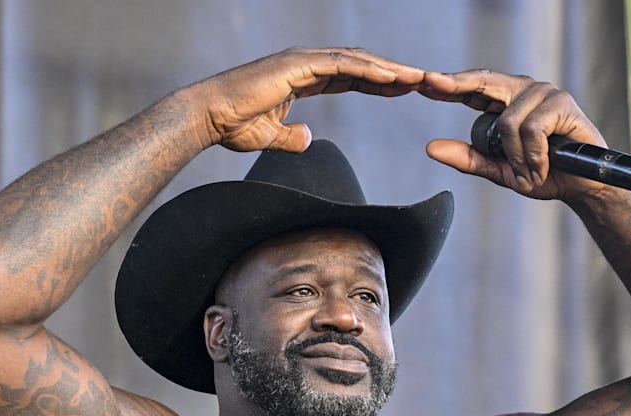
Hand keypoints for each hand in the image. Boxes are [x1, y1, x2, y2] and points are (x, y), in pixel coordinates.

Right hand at [185, 47, 424, 152]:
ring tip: (417, 78)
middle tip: (421, 80)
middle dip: (390, 72)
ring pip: (355, 60)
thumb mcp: (270, 136)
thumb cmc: (232, 125)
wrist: (209, 117)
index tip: (402, 89)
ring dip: (388, 68)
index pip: (349, 76)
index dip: (376, 82)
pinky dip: (368, 69)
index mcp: (302, 77)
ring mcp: (301, 60)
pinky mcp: (297, 65)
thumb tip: (308, 139)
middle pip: (358, 64)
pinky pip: (341, 65)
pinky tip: (391, 77)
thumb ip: (291, 137)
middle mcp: (304, 63)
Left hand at [419, 70, 609, 200]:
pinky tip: (543, 166)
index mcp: (505, 101)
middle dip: (456, 84)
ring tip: (530, 171)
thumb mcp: (498, 169)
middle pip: (483, 82)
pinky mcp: (561, 103)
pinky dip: (533, 156)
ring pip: (508, 122)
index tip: (421, 82)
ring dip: (516, 158)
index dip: (447, 84)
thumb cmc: (544, 174)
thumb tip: (430, 147)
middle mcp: (523, 90)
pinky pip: (531, 130)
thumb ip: (467, 158)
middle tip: (430, 82)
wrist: (581, 186)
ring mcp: (544, 92)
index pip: (472, 87)